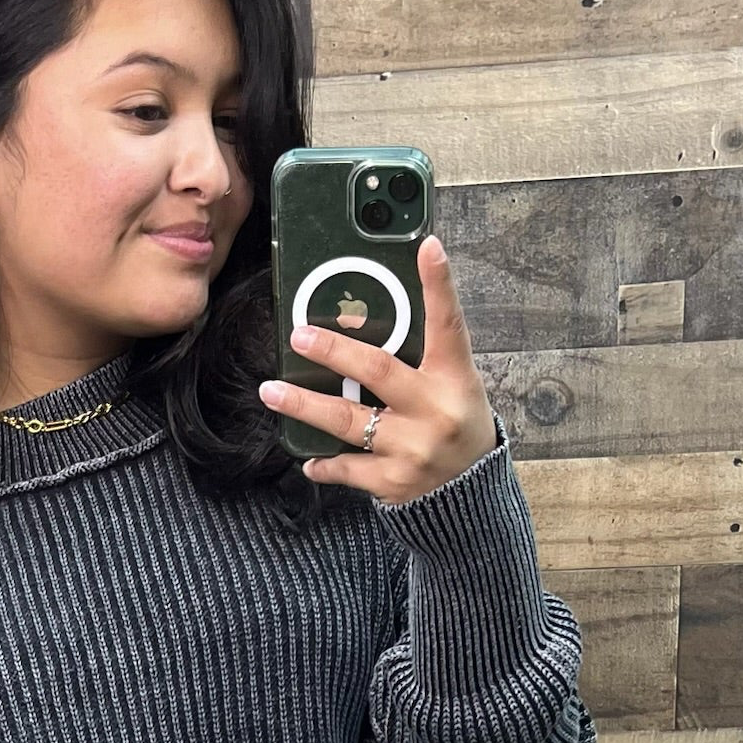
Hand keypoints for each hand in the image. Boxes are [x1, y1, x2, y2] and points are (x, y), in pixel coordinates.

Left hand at [258, 234, 499, 500]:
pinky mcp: (393, 483)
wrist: (472, 496)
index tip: (428, 246)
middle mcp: (434, 412)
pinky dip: (324, 463)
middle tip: (298, 336)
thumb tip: (371, 314)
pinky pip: (347, 468)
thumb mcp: (453, 385)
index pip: (448, 324)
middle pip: (377, 371)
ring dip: (304, 405)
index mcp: (454, 379)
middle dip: (333, 351)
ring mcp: (412, 449)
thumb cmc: (455, 425)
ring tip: (271, 392)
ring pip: (347, 421)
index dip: (439, 284)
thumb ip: (419, 355)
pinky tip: (308, 459)